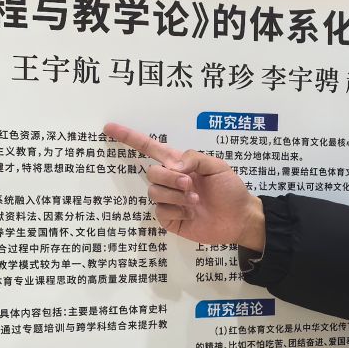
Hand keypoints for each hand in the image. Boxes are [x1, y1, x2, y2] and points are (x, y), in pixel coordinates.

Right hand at [103, 123, 265, 251]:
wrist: (239, 218)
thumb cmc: (230, 189)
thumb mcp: (217, 166)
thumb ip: (194, 158)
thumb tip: (173, 166)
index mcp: (179, 164)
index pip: (149, 148)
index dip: (129, 138)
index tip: (109, 128)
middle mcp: (170, 180)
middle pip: (151, 173)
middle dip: (170, 178)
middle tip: (191, 184)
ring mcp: (168, 200)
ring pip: (154, 192)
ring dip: (176, 195)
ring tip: (195, 200)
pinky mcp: (169, 219)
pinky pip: (160, 211)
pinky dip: (177, 210)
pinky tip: (191, 213)